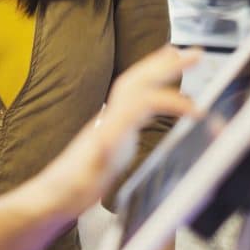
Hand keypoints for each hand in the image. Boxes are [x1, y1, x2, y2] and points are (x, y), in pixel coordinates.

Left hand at [39, 46, 200, 214]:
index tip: (198, 111)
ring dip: (157, 69)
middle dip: (166, 66)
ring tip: (177, 55)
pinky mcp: (112, 132)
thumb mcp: (83, 178)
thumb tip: (105, 139)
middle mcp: (108, 121)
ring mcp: (109, 124)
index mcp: (107, 130)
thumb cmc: (67, 191)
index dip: (170, 101)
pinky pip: (133, 101)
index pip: (141, 103)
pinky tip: (159, 88)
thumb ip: (94, 160)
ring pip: (133, 87)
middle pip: (136, 83)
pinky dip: (150, 88)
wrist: (52, 195)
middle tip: (195, 54)